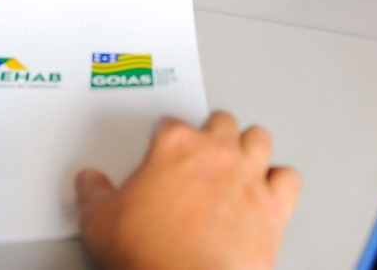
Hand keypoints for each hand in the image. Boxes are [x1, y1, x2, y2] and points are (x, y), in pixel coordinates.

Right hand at [77, 112, 299, 269]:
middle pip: (221, 122)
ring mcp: (248, 177)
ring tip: (240, 160)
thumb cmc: (150, 255)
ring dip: (250, 147)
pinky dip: (281, 182)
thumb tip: (88, 182)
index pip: (170, 123)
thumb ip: (93, 194)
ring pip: (259, 139)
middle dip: (213, 132)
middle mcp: (215, 152)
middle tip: (203, 151)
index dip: (164, 137)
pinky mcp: (274, 206)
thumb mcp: (99, 222)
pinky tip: (271, 189)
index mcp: (174, 146)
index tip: (161, 150)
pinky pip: (289, 178)